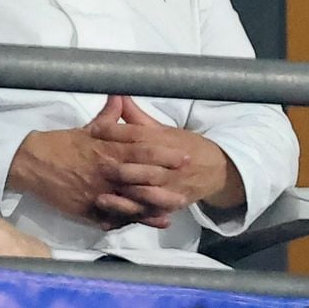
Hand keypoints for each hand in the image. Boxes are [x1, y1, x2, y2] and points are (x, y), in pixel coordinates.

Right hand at [7, 96, 188, 229]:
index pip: (142, 149)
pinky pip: (115, 217)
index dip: (165, 152)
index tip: (184, 153)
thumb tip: (120, 98)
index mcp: (107, 148)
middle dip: (167, 179)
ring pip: (133, 200)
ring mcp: (99, 192)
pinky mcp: (90, 209)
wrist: (33, 163)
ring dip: (155, 204)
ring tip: (175, 207)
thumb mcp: (86, 128)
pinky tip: (147, 222)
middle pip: (142, 176)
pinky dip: (132, 221)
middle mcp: (106, 171)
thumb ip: (107, 117)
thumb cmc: (61, 144)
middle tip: (189, 180)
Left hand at [90, 97, 245, 215]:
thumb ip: (136, 115)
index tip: (94, 130)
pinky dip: (135, 214)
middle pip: (142, 164)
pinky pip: (152, 211)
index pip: (137, 134)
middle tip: (95, 164)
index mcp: (164, 139)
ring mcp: (171, 187)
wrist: (214, 168)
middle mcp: (168, 163)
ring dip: (125, 194)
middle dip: (119, 165)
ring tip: (101, 195)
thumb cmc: (182, 144)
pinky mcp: (171, 204)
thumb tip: (117, 93)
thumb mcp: (161, 128)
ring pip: (146, 192)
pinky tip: (116, 214)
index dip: (115, 131)